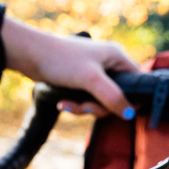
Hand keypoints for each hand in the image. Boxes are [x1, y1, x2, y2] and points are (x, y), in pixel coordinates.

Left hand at [0, 17, 139, 119]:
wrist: (29, 54)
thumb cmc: (61, 59)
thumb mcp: (91, 80)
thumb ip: (113, 97)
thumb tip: (131, 114)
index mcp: (116, 56)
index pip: (138, 80)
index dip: (133, 98)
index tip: (123, 112)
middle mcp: (108, 63)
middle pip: (118, 96)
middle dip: (101, 107)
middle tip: (87, 108)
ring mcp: (94, 72)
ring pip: (101, 100)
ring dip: (85, 108)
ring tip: (69, 105)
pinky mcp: (80, 80)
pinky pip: (86, 99)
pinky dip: (76, 104)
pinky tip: (63, 104)